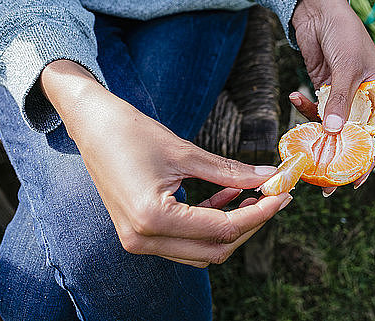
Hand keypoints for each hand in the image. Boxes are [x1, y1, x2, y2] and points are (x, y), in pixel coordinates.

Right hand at [40, 60, 291, 266]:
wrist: (91, 124)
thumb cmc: (131, 131)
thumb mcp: (186, 152)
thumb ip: (230, 171)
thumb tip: (269, 177)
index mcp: (153, 219)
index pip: (222, 229)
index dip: (259, 214)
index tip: (282, 196)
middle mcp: (143, 239)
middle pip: (215, 248)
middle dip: (250, 224)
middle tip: (274, 197)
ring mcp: (138, 240)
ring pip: (202, 250)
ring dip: (231, 226)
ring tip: (255, 196)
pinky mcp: (140, 232)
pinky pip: (185, 240)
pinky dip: (210, 222)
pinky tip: (229, 195)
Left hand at [291, 0, 374, 194]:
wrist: (318, 10)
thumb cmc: (344, 33)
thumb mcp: (346, 68)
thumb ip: (341, 101)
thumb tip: (334, 133)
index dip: (372, 158)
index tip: (356, 178)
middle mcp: (370, 100)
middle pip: (359, 136)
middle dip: (342, 156)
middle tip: (326, 180)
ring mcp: (347, 97)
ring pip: (336, 127)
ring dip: (319, 137)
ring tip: (304, 152)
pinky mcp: (327, 92)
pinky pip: (318, 110)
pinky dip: (305, 108)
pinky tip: (294, 95)